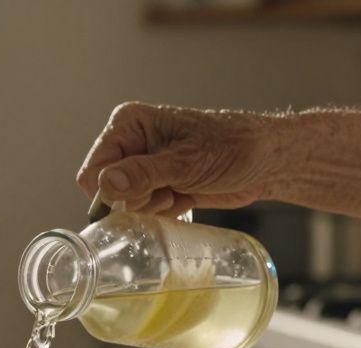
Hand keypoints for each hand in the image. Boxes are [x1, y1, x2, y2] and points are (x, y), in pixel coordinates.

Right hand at [77, 102, 284, 215]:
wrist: (267, 160)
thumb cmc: (232, 147)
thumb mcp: (185, 162)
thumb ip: (143, 174)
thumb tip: (107, 184)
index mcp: (129, 124)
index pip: (94, 169)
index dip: (112, 191)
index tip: (143, 194)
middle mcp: (131, 143)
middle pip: (107, 190)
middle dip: (136, 199)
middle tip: (168, 190)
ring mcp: (143, 165)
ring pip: (125, 204)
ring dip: (152, 207)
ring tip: (180, 190)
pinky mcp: (157, 184)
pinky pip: (143, 211)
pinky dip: (164, 211)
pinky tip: (185, 196)